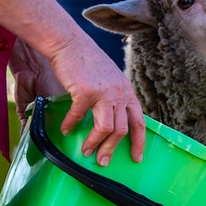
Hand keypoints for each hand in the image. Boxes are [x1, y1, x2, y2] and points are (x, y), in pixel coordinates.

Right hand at [10, 33, 144, 165]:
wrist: (69, 43)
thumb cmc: (86, 62)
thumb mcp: (110, 79)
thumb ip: (114, 98)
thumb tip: (111, 119)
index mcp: (127, 92)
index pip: (139, 122)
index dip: (139, 142)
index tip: (137, 158)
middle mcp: (120, 93)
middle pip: (122, 130)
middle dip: (112, 149)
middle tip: (104, 162)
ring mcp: (104, 93)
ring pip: (105, 128)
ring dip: (95, 143)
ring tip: (86, 152)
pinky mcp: (86, 92)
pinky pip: (79, 116)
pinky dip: (71, 126)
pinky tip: (66, 130)